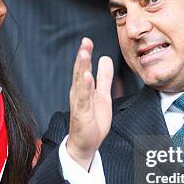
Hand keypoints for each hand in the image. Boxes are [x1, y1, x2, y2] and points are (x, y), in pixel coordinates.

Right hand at [67, 38, 113, 169]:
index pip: (83, 67)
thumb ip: (104, 77)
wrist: (86, 144)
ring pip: (80, 82)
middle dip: (82, 56)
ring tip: (84, 53)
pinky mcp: (82, 114)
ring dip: (82, 67)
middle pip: (80, 71)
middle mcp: (78, 93)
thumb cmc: (92, 120)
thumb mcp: (102, 95)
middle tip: (85, 41)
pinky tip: (86, 77)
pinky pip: (83, 99)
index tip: (87, 40)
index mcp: (83, 88)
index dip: (85, 54)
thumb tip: (105, 58)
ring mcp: (79, 103)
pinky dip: (84, 87)